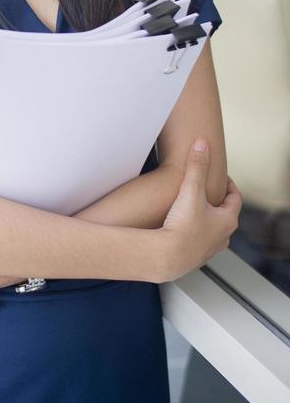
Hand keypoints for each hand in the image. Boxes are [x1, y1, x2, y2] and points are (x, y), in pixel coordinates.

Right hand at [160, 138, 241, 281]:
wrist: (167, 256)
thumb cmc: (183, 226)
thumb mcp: (191, 190)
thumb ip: (196, 166)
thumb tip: (202, 144)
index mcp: (227, 220)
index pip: (235, 199)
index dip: (229, 185)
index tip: (220, 178)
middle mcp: (222, 237)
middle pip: (225, 215)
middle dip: (217, 202)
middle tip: (206, 192)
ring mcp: (208, 249)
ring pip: (212, 231)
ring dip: (206, 220)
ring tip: (193, 210)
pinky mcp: (194, 258)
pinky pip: (198, 242)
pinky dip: (193, 233)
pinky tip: (180, 229)